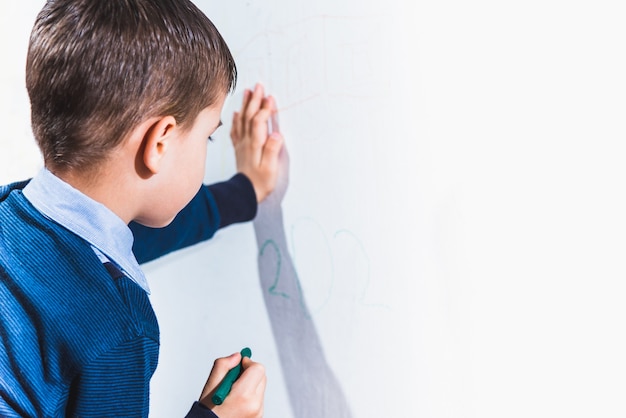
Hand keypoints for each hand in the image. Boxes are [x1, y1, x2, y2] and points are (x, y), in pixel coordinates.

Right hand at [198, 352, 265, 417]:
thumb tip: (237, 356)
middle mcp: (255, 405)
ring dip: (250, 385)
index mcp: (243, 395)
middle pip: (261, 377)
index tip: (239, 364)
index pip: (258, 369)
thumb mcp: (210, 385)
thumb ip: (224, 365)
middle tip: (234, 378)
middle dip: (249, 373)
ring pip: (260, 388)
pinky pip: (258, 399)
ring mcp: (258, 413)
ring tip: (233, 393)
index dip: (248, 363)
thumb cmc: (208, 410)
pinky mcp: (259, 417)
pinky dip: (250, 396)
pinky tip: (237, 402)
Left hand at [231, 83, 283, 202]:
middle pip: (249, 116)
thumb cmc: (260, 182)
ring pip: (242, 120)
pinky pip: (236, 130)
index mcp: (255, 145)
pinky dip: (236, 120)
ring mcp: (242, 144)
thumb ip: (272, 151)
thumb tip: (276, 134)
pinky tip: (237, 112)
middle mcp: (247, 141)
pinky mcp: (240, 148)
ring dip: (245, 105)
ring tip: (247, 91)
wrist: (245, 193)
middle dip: (254, 100)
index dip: (264, 109)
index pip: (259, 122)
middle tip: (259, 85)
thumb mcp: (270, 169)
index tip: (270, 97)